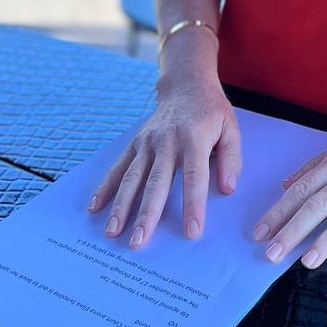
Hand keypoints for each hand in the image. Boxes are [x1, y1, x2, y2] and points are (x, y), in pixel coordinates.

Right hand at [87, 79, 240, 249]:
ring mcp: (148, 142)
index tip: (192, 232)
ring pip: (132, 177)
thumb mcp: (230, 129)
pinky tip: (95, 207)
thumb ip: (231, 159)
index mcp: (194, 139)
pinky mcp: (136, 143)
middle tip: (139, 242)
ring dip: (121, 205)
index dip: (193, 204)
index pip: (195, 177)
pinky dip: (105, 186)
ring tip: (112, 232)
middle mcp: (167, 141)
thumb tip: (227, 189)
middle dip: (147, 213)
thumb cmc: (211, 111)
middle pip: (156, 182)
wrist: (186, 83)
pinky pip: (118, 166)